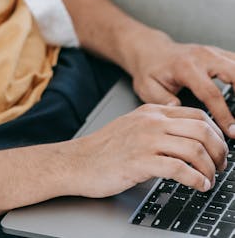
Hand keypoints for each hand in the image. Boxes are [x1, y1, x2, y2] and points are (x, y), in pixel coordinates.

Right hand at [66, 103, 227, 197]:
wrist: (78, 161)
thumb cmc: (104, 149)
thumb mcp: (134, 127)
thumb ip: (158, 127)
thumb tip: (188, 140)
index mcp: (151, 112)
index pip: (196, 115)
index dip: (215, 134)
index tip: (219, 149)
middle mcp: (151, 122)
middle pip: (201, 130)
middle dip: (218, 150)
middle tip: (221, 165)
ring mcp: (146, 141)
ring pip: (195, 149)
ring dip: (209, 169)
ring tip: (210, 179)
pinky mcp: (141, 162)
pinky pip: (180, 170)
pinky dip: (196, 180)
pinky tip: (198, 186)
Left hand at [125, 29, 234, 137]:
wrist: (151, 50)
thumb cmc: (150, 69)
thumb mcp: (147, 87)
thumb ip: (163, 100)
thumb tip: (181, 112)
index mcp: (186, 67)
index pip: (211, 93)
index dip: (224, 114)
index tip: (233, 132)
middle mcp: (203, 57)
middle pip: (234, 73)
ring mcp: (213, 53)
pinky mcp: (219, 54)